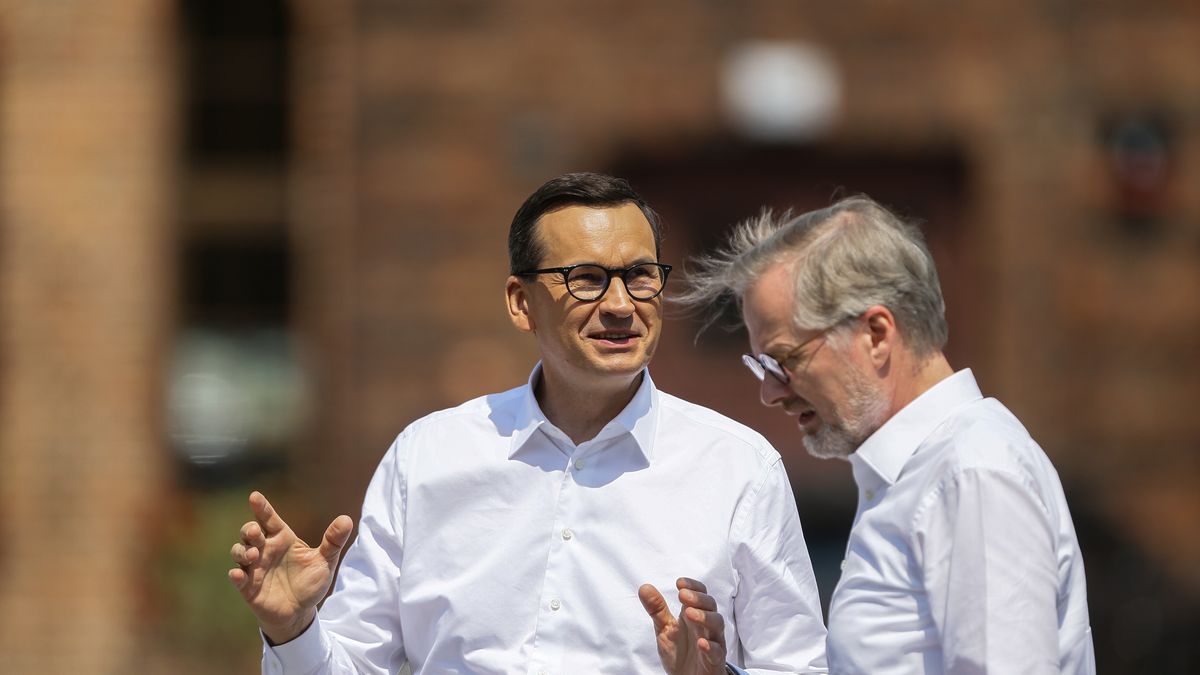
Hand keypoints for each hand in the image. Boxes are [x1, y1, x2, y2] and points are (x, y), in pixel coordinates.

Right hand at [228, 491, 353, 643]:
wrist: (300, 612)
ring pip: (239, 552)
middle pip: (250, 532)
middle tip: (255, 533)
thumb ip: (333, 541)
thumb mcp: (325, 561)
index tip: (255, 496)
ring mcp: (255, 568)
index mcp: (283, 539)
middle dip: (249, 529)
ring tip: (254, 556)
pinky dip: (236, 575)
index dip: (262, 508)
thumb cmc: (310, 582)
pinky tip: (238, 575)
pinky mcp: (248, 587)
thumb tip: (347, 519)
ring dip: (242, 551)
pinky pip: (237, 578)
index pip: (270, 519)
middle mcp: (266, 550)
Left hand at [639, 577, 728, 674]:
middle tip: (682, 595)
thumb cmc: (680, 651)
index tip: (679, 583)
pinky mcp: (714, 661)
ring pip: (717, 625)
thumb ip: (657, 609)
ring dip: (705, 617)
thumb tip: (644, 587)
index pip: (700, 594)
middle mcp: (706, 625)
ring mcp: (713, 642)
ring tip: (690, 613)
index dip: (693, 586)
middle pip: (710, 606)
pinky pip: (717, 652)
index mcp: (694, 615)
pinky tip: (701, 643)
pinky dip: (710, 647)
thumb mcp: (665, 629)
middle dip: (698, 598)